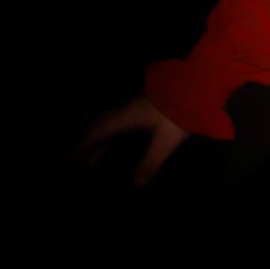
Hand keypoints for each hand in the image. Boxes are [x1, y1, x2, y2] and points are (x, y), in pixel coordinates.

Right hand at [76, 94, 190, 186]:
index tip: (70, 164)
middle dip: (85, 148)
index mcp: (123, 116)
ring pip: (108, 127)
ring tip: (92, 165)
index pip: (94, 134)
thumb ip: (151, 162)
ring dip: (98, 145)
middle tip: (78, 167)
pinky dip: (112, 139)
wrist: (199, 84)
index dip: (80, 150)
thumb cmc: (181, 110)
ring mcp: (133, 108)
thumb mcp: (167, 139)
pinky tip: (114, 148)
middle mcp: (124, 111)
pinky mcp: (144, 109)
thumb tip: (137, 184)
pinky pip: (120, 126)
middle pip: (96, 129)